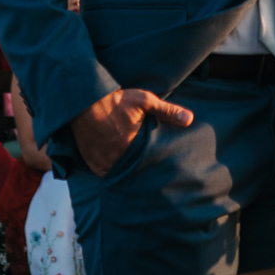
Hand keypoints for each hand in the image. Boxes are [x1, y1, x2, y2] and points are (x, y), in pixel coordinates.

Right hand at [70, 87, 192, 178]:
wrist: (85, 100)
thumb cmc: (117, 100)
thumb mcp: (144, 101)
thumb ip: (167, 111)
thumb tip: (189, 119)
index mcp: (132, 146)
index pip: (147, 165)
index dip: (152, 167)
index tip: (158, 168)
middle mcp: (117, 158)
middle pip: (132, 172)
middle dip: (138, 171)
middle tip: (145, 171)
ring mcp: (102, 161)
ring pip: (117, 174)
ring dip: (123, 172)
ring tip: (131, 171)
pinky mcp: (91, 161)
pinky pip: (102, 173)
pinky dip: (108, 171)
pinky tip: (115, 166)